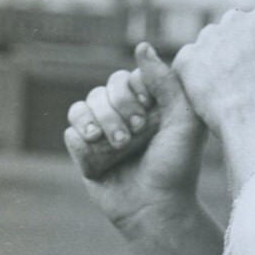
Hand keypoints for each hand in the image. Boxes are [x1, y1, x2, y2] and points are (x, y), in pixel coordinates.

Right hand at [65, 43, 205, 227]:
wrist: (157, 207)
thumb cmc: (177, 166)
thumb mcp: (183, 120)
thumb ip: (166, 82)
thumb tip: (142, 46)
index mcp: (150, 105)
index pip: (128, 78)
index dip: (132, 90)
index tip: (148, 110)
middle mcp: (125, 116)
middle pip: (104, 90)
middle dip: (117, 108)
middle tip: (136, 131)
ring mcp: (103, 133)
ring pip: (84, 106)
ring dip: (99, 121)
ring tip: (116, 143)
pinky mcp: (85, 152)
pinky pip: (71, 131)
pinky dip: (82, 137)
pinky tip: (97, 148)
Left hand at [173, 5, 254, 136]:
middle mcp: (235, 20)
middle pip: (235, 27)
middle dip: (240, 45)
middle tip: (247, 72)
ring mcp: (208, 38)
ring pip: (210, 44)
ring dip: (217, 59)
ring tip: (228, 88)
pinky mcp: (187, 58)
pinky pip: (189, 63)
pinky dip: (196, 76)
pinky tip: (209, 94)